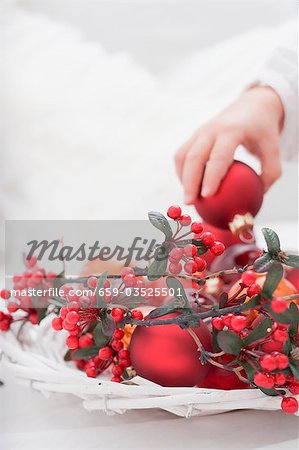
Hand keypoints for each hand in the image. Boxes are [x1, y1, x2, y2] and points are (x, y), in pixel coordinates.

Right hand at [175, 86, 283, 203]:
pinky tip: (190, 187)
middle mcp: (212, 129)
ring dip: (182, 178)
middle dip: (189, 181)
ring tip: (189, 198)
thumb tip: (259, 196)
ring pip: (182, 156)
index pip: (218, 156)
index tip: (207, 196)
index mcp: (232, 130)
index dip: (210, 177)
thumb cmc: (263, 129)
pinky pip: (182, 155)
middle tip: (190, 203)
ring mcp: (200, 131)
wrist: (252, 104)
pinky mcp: (194, 136)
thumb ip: (270, 171)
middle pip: (193, 157)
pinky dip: (183, 172)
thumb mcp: (274, 147)